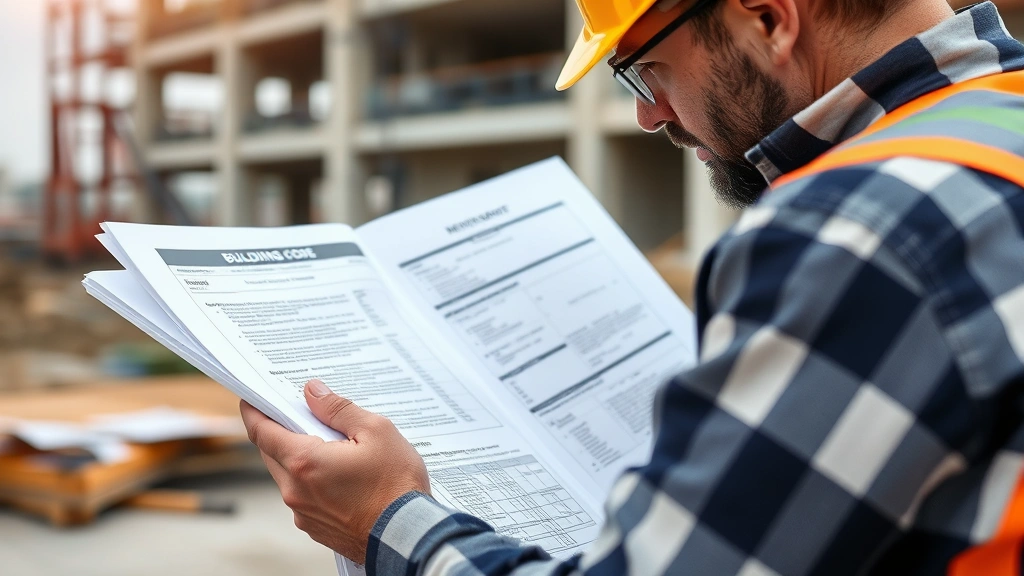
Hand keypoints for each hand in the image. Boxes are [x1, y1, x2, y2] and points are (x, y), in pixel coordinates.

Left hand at [240, 380, 430, 562]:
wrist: (409, 535)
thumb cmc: (396, 486)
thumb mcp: (376, 431)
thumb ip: (339, 409)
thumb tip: (313, 392)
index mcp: (304, 462)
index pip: (262, 431)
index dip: (253, 412)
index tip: (251, 400)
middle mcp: (295, 490)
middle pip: (271, 453)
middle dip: (279, 432)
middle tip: (299, 415)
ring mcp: (303, 512)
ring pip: (288, 475)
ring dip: (298, 458)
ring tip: (330, 446)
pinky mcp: (315, 527)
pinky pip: (303, 496)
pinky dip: (312, 481)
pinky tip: (339, 475)